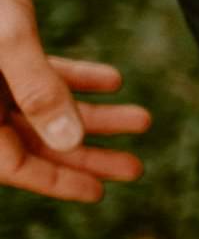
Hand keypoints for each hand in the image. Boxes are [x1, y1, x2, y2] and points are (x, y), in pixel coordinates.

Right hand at [0, 0, 150, 201]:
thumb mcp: (7, 46)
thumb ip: (38, 90)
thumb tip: (70, 141)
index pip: (12, 164)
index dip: (56, 180)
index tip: (100, 192)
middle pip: (37, 140)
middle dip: (88, 154)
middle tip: (138, 168)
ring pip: (46, 108)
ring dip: (93, 113)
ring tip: (144, 120)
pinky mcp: (3, 51)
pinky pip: (42, 74)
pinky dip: (76, 77)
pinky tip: (115, 80)